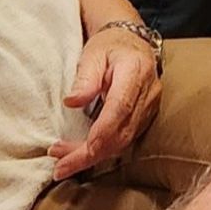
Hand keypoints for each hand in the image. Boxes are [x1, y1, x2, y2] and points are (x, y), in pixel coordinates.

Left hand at [49, 26, 162, 180]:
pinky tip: (82, 152)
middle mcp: (148, 93)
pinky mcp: (147, 116)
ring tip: (64, 161)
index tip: (69, 153)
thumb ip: (85, 78)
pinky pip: (126, 140)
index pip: (119, 111)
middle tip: (59, 167)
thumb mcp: (92, 54)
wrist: (132, 41)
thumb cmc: (110, 46)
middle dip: (89, 155)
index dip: (96, 136)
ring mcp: (150, 107)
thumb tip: (72, 102)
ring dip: (94, 155)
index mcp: (135, 73)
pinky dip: (104, 150)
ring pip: (124, 142)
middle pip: (121, 134)